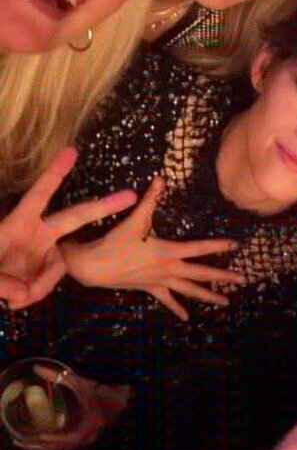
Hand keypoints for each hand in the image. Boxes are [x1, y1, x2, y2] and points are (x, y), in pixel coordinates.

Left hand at [0, 147, 136, 311]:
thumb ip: (2, 283)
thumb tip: (20, 294)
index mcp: (19, 223)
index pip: (40, 194)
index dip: (55, 172)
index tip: (71, 150)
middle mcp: (35, 234)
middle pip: (74, 217)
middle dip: (102, 206)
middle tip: (130, 195)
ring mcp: (41, 253)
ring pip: (59, 266)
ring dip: (39, 285)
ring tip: (12, 298)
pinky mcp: (41, 272)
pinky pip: (48, 284)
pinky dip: (33, 294)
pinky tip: (14, 300)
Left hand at [13, 364, 131, 449]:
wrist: (123, 399)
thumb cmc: (103, 392)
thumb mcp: (82, 383)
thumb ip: (60, 376)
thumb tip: (37, 368)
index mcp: (89, 426)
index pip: (70, 439)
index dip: (55, 439)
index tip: (41, 436)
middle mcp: (87, 436)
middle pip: (61, 448)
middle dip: (41, 446)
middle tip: (21, 441)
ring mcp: (86, 438)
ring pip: (62, 447)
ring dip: (44, 446)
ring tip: (25, 441)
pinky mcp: (83, 436)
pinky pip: (65, 443)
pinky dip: (52, 442)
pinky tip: (41, 437)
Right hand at [62, 176, 240, 320]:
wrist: (93, 267)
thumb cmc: (115, 241)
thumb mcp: (134, 219)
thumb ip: (150, 199)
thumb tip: (161, 178)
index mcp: (168, 252)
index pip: (200, 248)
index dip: (218, 245)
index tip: (236, 245)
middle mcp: (168, 269)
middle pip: (201, 274)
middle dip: (222, 277)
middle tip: (242, 281)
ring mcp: (160, 281)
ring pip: (189, 290)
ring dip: (207, 296)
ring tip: (225, 303)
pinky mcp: (149, 289)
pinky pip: (167, 300)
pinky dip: (177, 308)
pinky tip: (186, 318)